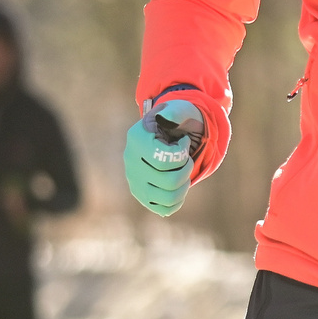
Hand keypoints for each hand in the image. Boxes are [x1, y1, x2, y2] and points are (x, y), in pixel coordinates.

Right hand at [125, 98, 205, 215]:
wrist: (171, 131)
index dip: (182, 154)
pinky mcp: (141, 195)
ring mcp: (134, 180)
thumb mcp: (179, 109)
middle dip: (186, 169)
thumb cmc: (177, 120)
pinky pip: (164, 209)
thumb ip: (175, 112)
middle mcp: (130, 160)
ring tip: (184, 171)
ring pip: (168, 197)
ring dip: (184, 185)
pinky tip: (179, 185)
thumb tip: (168, 119)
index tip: (183, 142)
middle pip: (169, 181)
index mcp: (136, 137)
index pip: (164, 159)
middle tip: (186, 158)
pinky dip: (178, 199)